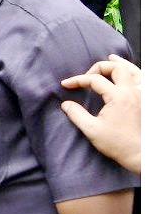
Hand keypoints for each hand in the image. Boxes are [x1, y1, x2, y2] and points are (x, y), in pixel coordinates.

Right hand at [60, 54, 140, 172]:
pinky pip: (143, 79)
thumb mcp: (92, 130)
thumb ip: (76, 114)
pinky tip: (128, 73)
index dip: (77, 80)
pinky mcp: (147, 101)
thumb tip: (65, 104)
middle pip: (116, 67)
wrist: (142, 154)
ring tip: (111, 58)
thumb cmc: (118, 144)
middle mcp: (133, 91)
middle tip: (87, 75)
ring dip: (120, 63)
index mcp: (118, 97)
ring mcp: (142, 95)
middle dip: (99, 67)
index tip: (66, 85)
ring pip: (134, 69)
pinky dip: (134, 72)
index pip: (95, 80)